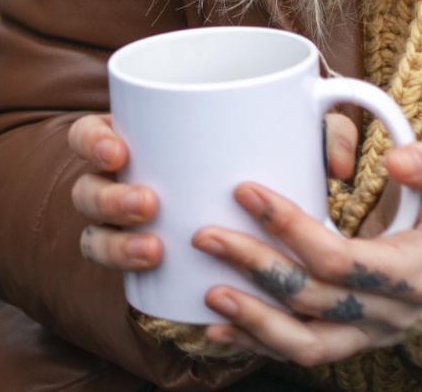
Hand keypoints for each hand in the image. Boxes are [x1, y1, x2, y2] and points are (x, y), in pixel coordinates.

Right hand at [68, 111, 359, 275]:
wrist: (287, 231)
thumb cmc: (271, 160)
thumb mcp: (294, 139)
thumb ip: (319, 133)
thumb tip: (333, 165)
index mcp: (136, 142)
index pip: (89, 135)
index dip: (91, 142)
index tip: (120, 150)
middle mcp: (123, 184)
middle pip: (88, 192)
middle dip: (108, 199)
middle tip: (148, 203)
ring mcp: (132, 230)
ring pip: (97, 242)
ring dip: (116, 246)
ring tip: (154, 249)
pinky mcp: (152, 270)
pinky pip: (128, 283)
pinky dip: (137, 285)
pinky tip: (162, 288)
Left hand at [195, 139, 421, 366]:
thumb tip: (398, 163)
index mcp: (414, 272)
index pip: (343, 260)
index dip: (290, 228)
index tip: (244, 190)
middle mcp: (392, 313)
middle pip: (315, 299)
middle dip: (256, 267)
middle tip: (205, 235)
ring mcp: (367, 333)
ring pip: (308, 344)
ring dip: (254, 320)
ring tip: (210, 294)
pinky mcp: (346, 340)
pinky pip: (300, 352)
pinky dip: (257, 344)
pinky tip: (219, 329)